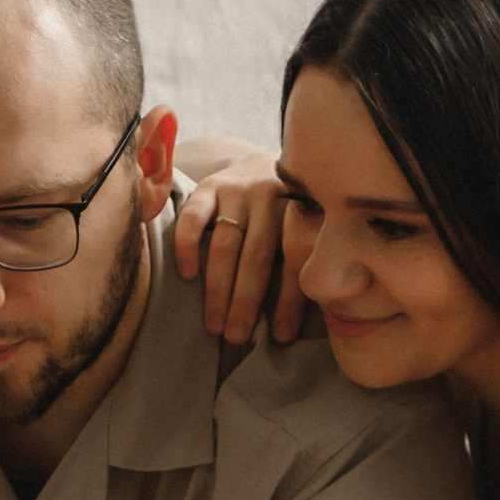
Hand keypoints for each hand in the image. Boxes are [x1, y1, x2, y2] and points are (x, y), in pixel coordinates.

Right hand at [172, 164, 305, 346]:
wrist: (261, 162)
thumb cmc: (289, 212)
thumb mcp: (308, 227)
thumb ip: (309, 260)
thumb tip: (312, 316)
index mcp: (304, 208)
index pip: (296, 260)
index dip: (289, 301)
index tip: (282, 337)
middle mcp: (271, 195)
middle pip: (257, 257)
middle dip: (246, 302)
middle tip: (235, 337)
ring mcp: (238, 188)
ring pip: (226, 245)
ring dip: (219, 289)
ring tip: (214, 325)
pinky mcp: (209, 185)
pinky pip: (194, 217)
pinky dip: (188, 246)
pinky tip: (188, 276)